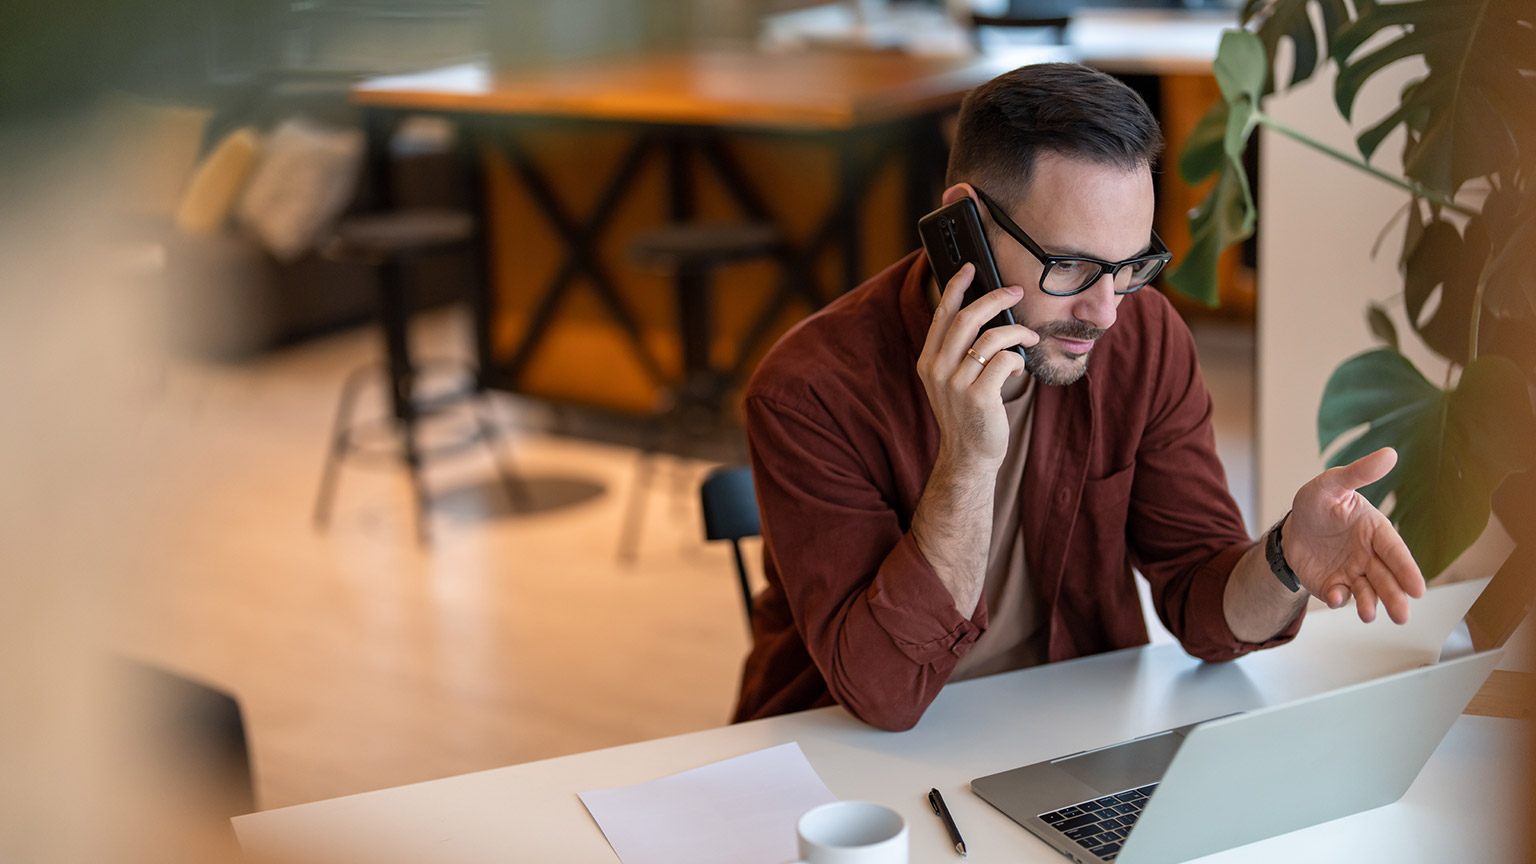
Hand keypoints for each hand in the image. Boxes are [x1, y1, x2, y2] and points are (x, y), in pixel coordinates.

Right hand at [916, 264, 1038, 466]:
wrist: (968, 456)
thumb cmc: (968, 415)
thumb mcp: (951, 380)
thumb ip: (958, 352)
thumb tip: (986, 316)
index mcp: (928, 361)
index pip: (941, 314)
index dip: (955, 287)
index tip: (969, 267)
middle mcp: (937, 369)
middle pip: (967, 318)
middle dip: (995, 298)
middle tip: (1015, 292)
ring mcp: (956, 383)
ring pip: (992, 337)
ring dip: (1018, 332)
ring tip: (1029, 337)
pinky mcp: (979, 396)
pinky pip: (1005, 360)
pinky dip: (1018, 359)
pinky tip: (1019, 368)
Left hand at [1285, 447, 1425, 622]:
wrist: (1292, 528)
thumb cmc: (1317, 503)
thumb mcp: (1331, 484)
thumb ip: (1358, 473)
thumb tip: (1390, 454)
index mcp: (1375, 530)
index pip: (1394, 551)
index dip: (1407, 569)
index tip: (1418, 589)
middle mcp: (1370, 555)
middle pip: (1386, 578)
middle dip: (1395, 596)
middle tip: (1402, 615)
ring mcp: (1354, 573)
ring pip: (1368, 592)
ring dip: (1371, 604)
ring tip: (1368, 615)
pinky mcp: (1335, 586)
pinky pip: (1341, 596)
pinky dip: (1340, 599)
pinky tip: (1337, 597)